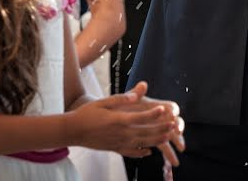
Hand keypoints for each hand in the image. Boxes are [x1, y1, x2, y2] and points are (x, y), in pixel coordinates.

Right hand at [69, 82, 184, 163]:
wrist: (72, 131)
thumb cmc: (88, 113)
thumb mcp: (104, 101)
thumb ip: (122, 98)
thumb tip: (137, 93)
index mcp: (118, 120)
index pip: (140, 117)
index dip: (153, 114)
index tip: (165, 109)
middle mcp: (120, 133)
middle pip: (145, 132)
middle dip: (161, 128)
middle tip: (175, 125)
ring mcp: (118, 143)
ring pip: (141, 144)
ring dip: (156, 140)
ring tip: (169, 137)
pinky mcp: (114, 149)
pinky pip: (131, 153)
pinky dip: (141, 152)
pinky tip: (149, 152)